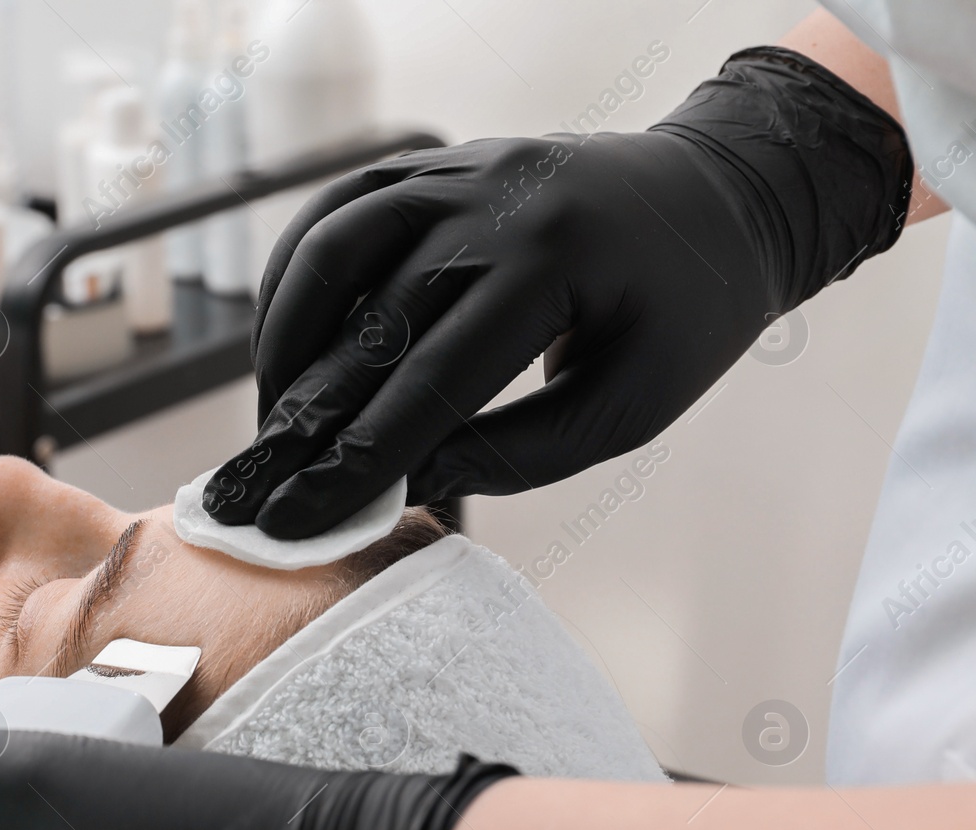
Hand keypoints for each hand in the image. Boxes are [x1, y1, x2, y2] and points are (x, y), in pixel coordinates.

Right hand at [205, 46, 910, 537]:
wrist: (720, 200)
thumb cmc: (685, 316)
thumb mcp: (631, 407)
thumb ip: (520, 452)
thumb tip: (404, 484)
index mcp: (558, 261)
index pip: (433, 380)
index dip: (359, 458)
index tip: (302, 517)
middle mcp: (496, 201)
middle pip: (370, 321)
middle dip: (307, 416)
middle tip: (260, 484)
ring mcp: (460, 169)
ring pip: (333, 248)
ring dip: (285, 338)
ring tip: (272, 415)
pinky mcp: (436, 161)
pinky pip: (339, 208)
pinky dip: (294, 273)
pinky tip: (281, 337)